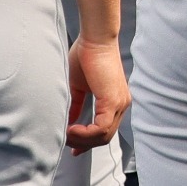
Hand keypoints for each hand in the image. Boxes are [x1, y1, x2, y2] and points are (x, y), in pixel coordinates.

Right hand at [65, 36, 128, 151]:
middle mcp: (121, 104)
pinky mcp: (113, 101)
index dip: (88, 142)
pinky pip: (101, 129)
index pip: (105, 131)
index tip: (73, 148)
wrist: (94, 39)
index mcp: (115, 101)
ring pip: (103, 136)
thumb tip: (67, 122)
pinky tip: (71, 129)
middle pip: (104, 137)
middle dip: (83, 144)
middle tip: (66, 144)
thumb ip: (76, 105)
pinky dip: (85, 134)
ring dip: (81, 140)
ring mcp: (120, 103)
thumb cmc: (85, 56)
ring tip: (66, 134)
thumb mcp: (78, 87)